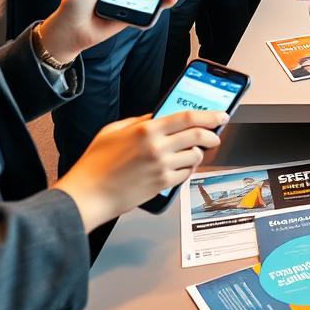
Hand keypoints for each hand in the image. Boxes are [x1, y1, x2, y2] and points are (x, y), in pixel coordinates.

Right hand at [52, 111, 226, 230]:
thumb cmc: (96, 163)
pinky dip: (189, 168)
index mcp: (147, 129)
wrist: (88, 195)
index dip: (210, 114)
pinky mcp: (162, 185)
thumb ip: (140, 121)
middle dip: (213, 134)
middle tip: (215, 134)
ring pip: (196, 156)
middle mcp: (158, 148)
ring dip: (199, 152)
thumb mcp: (114, 130)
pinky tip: (183, 165)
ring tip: (194, 150)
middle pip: (198, 136)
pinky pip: (186, 174)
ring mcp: (162, 167)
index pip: (188, 117)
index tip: (221, 114)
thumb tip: (159, 116)